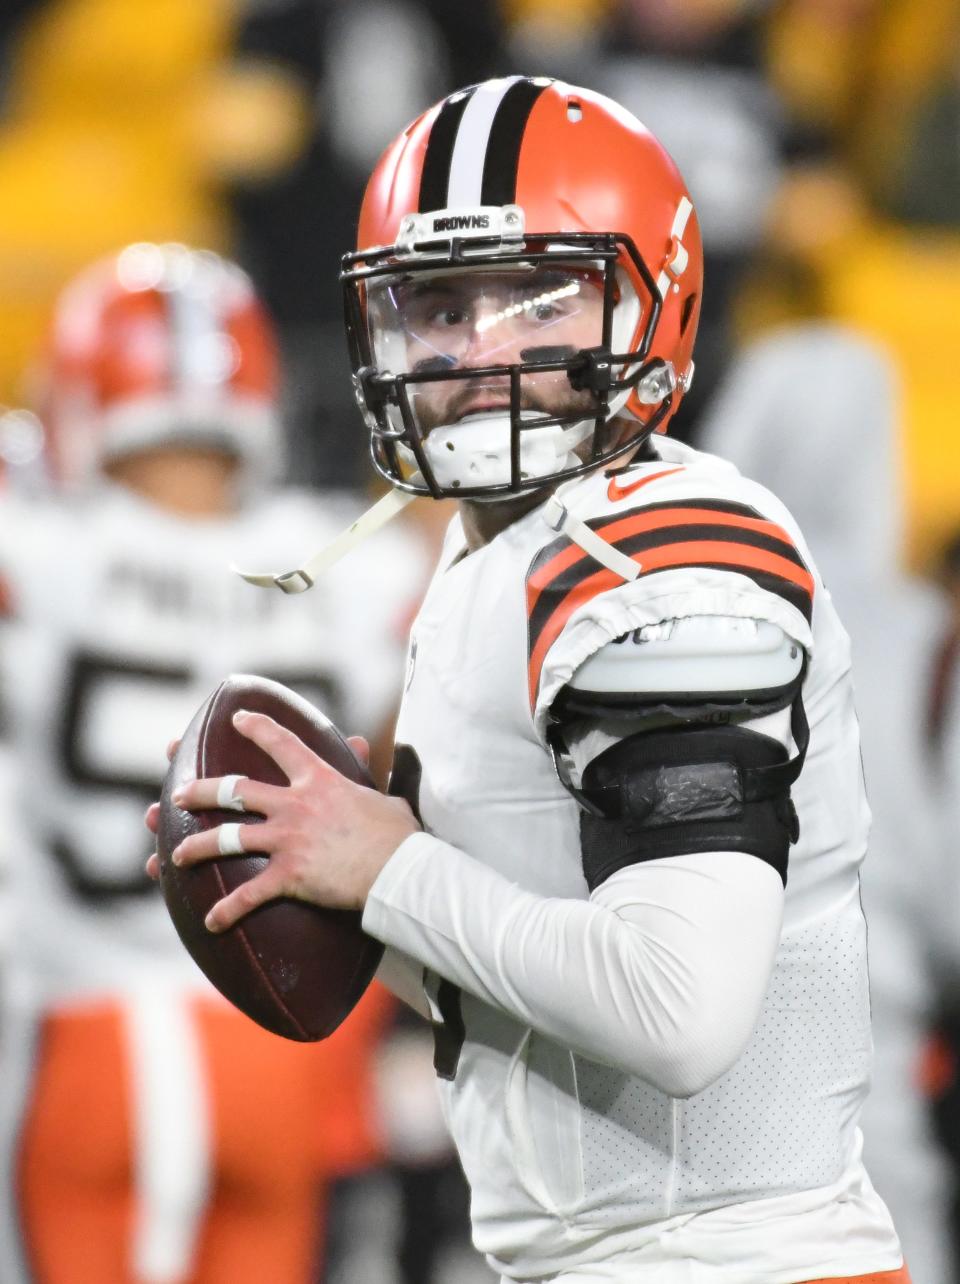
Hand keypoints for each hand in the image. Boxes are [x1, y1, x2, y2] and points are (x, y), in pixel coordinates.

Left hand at [149, 710, 419, 931]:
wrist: (399, 869)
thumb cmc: (397, 835)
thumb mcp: (382, 795)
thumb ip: (363, 772)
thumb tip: (362, 748)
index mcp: (318, 780)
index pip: (282, 744)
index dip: (257, 728)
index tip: (237, 718)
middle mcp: (294, 805)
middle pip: (235, 791)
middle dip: (201, 791)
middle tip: (178, 795)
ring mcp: (287, 839)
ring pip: (228, 838)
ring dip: (197, 847)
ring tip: (176, 855)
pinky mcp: (288, 875)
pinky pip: (248, 894)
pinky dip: (227, 910)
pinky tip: (211, 921)